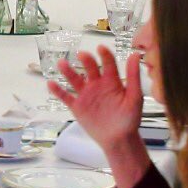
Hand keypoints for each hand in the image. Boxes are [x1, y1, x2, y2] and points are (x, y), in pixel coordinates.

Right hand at [48, 46, 151, 187]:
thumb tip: (136, 55)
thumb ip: (133, 76)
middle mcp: (97, 85)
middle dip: (85, 60)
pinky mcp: (77, 106)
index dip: (104, 55)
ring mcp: (86, 95)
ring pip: (75, 79)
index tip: (101, 48)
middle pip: (89, 68)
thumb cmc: (129, 119)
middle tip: (82, 55)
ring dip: (68, 71)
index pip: (108, 63)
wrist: (119, 139)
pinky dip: (58, 91)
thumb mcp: (135, 97)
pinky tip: (51, 83)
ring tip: (62, 63)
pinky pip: (66, 97)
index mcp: (112, 81)